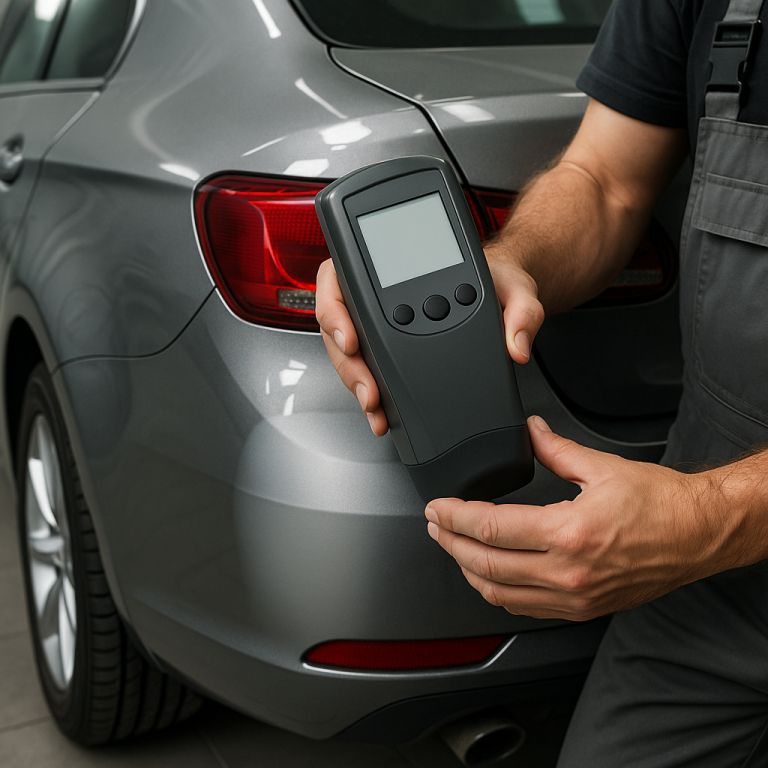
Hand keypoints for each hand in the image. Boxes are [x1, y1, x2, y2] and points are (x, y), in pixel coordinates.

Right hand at [314, 254, 544, 434]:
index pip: (341, 280)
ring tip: (375, 409)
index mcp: (395, 266)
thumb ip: (521, 311)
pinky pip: (368, 369)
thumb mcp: (515, 288)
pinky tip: (382, 413)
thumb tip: (516, 346)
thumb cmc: (497, 278)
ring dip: (356, 384)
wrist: (502, 296)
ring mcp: (382, 323)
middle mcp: (381, 295)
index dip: (335, 313)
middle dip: (348, 365)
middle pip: (338, 326)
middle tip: (369, 391)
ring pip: (347, 354)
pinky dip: (371, 394)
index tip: (351, 340)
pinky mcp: (390, 349)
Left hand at [425, 416, 731, 620]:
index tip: (438, 506)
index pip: (491, 528)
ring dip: (467, 569)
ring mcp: (574, 597)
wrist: (700, 535)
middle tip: (435, 524)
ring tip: (452, 546)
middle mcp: (568, 572)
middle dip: (449, 543)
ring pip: (499, 592)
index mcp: (569, 532)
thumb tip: (529, 431)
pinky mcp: (581, 609)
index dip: (454, 516)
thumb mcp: (601, 467)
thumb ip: (554, 449)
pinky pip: (524, 607)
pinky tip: (487, 572)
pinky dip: (496, 589)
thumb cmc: (662, 504)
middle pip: (485, 563)